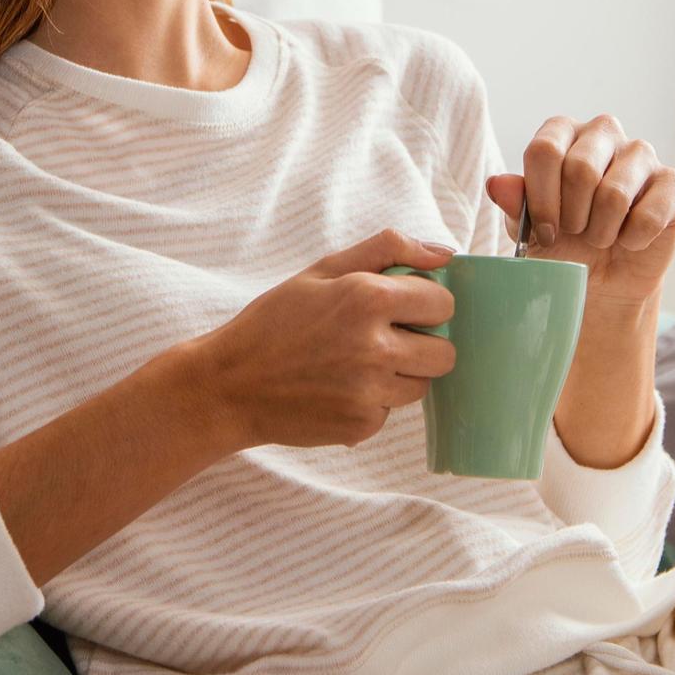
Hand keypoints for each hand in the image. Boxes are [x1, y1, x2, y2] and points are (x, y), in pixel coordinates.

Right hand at [191, 229, 458, 451]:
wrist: (230, 384)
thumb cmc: (275, 320)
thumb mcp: (322, 270)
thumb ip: (387, 249)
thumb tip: (444, 252)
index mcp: (368, 298)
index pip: (443, 303)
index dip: (426, 303)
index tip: (403, 307)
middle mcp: (375, 347)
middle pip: (445, 352)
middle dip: (424, 343)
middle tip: (386, 337)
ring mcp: (370, 392)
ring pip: (422, 384)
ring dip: (400, 373)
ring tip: (356, 362)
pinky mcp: (363, 425)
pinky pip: (391, 410)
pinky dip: (373, 400)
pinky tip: (338, 387)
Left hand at [486, 114, 674, 306]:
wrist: (601, 278)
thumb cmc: (560, 242)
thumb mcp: (527, 227)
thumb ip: (514, 203)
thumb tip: (498, 185)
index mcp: (562, 132)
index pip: (545, 149)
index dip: (541, 198)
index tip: (544, 230)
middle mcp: (602, 132)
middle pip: (580, 169)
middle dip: (572, 216)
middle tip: (574, 233)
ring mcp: (641, 153)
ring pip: (615, 194)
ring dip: (601, 231)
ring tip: (600, 237)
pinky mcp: (673, 183)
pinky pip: (650, 215)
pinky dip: (633, 239)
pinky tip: (629, 240)